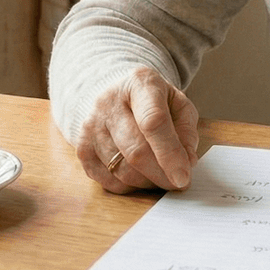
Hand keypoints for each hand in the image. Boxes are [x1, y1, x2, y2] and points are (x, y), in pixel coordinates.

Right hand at [76, 66, 199, 193]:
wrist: (117, 94)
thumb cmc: (153, 101)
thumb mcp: (178, 103)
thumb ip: (186, 131)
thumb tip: (187, 162)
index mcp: (140, 83)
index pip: (153, 121)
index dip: (169, 153)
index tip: (183, 177)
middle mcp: (109, 101)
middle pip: (136, 151)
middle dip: (161, 175)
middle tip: (177, 183)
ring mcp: (91, 125)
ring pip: (122, 170)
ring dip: (147, 182)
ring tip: (160, 175)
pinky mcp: (82, 148)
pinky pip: (108, 181)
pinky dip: (129, 187)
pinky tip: (140, 175)